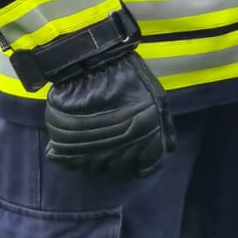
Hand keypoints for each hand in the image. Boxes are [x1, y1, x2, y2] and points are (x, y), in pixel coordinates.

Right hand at [44, 48, 174, 178]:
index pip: (148, 167)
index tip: (140, 147)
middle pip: (123, 170)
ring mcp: (92, 160)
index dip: (146, 158)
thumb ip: (165, 126)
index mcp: (144, 146)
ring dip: (102, 155)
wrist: (89, 67)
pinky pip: (77, 163)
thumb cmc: (128, 78)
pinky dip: (81, 154)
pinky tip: (83, 137)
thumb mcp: (158, 97)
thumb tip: (168, 148)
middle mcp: (119, 159)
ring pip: (99, 168)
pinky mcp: (68, 156)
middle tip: (119, 137)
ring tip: (100, 135)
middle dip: (124, 157)